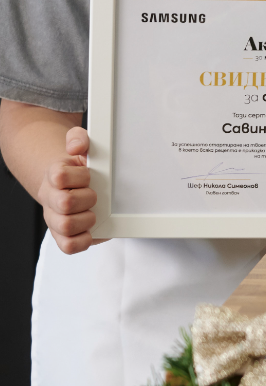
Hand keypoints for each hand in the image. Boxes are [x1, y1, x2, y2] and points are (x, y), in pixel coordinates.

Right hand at [40, 127, 97, 253]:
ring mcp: (55, 219)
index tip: (88, 175)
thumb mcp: (82, 149)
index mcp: (54, 177)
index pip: (60, 176)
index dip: (79, 176)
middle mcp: (51, 199)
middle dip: (87, 198)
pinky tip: (91, 232)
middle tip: (94, 195)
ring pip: (66, 226)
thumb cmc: (78, 169)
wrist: (68, 186)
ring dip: (87, 219)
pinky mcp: (63, 236)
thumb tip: (77, 145)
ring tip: (93, 212)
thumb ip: (79, 138)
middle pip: (65, 202)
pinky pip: (68, 246)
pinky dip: (83, 241)